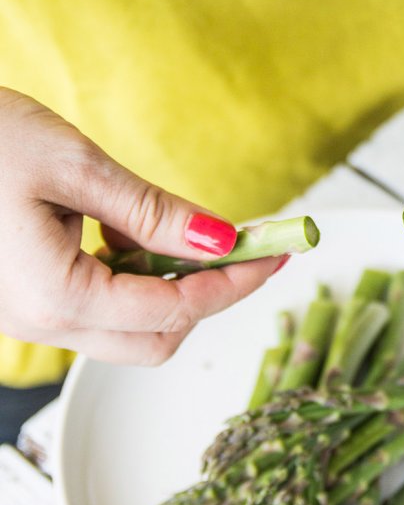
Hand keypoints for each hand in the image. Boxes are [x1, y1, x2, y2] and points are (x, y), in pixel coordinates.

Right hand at [0, 88, 282, 363]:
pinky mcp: (28, 300)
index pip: (174, 309)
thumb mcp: (73, 165)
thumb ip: (152, 211)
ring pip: (129, 330)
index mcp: (55, 295)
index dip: (233, 283)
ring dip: (171, 290)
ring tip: (184, 234)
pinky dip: (134, 281)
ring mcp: (31, 317)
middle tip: (244, 249)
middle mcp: (42, 322)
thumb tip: (222, 239)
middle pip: (156, 339)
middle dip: (208, 297)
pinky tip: (133, 236)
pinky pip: (99, 310)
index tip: (274, 254)